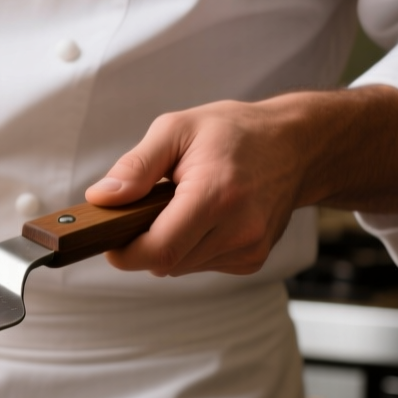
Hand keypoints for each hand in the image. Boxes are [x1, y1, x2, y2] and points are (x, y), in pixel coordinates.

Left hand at [85, 87, 397, 276]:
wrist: (296, 145)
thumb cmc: (234, 133)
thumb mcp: (176, 129)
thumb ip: (135, 167)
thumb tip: (101, 198)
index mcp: (216, 195)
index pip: (159, 251)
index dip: (125, 253)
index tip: (110, 239)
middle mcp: (239, 229)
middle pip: (166, 262)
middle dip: (144, 242)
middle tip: (148, 207)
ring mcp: (250, 248)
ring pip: (180, 267)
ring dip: (169, 244)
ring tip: (182, 205)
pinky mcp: (253, 259)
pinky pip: (201, 265)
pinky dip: (191, 247)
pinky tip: (204, 218)